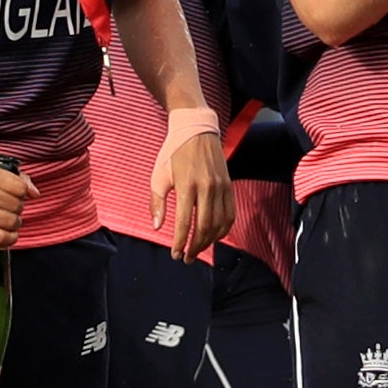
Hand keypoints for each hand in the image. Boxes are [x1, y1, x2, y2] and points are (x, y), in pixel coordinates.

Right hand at [0, 157, 27, 250]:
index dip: (23, 194)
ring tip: (6, 221)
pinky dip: (9, 238)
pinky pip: (1, 238)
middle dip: (17, 209)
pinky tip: (5, 233)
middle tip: (7, 209)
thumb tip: (35, 193)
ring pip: (12, 222)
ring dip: (13, 224)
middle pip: (17, 206)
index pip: (21, 188)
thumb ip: (15, 179)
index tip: (16, 196)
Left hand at [150, 126, 231, 258]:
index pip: (184, 222)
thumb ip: (157, 203)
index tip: (175, 254)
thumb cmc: (173, 152)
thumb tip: (157, 227)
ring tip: (198, 250)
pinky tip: (215, 236)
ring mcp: (221, 187)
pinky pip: (230, 214)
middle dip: (195, 247)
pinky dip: (224, 229)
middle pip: (204, 227)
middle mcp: (207, 188)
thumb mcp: (158, 176)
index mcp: (186, 186)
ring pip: (219, 223)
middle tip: (186, 258)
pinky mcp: (229, 185)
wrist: (196, 129)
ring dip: (209, 241)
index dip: (180, 242)